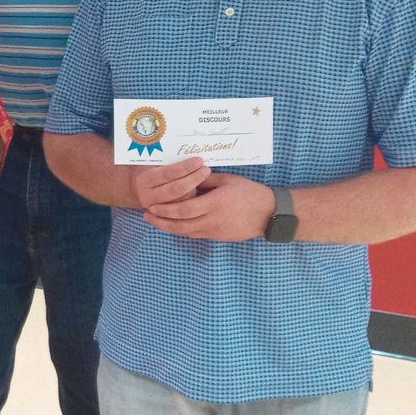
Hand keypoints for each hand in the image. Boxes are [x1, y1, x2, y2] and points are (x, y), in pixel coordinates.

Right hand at [129, 157, 209, 209]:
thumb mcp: (149, 164)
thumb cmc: (145, 171)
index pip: (168, 174)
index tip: (198, 161)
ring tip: (203, 178)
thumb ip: (165, 161)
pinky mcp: (163, 217)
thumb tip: (188, 154)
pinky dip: (192, 199)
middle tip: (206, 170)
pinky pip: (181, 210)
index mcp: (144, 180)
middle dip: (194, 179)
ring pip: (181, 202)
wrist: (132, 191)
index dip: (185, 167)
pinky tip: (198, 189)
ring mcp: (155, 208)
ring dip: (195, 189)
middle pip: (176, 190)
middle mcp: (148, 196)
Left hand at [142, 170, 272, 240]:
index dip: (165, 210)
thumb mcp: (227, 180)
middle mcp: (213, 220)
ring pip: (187, 233)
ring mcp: (216, 231)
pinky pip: (196, 235)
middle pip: (180, 225)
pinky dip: (182, 231)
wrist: (269, 213)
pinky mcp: (219, 237)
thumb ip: (205, 180)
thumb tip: (188, 177)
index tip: (152, 206)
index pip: (183, 210)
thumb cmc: (249, 192)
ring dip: (169, 228)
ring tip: (155, 222)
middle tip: (146, 216)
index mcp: (214, 204)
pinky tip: (174, 226)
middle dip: (161, 221)